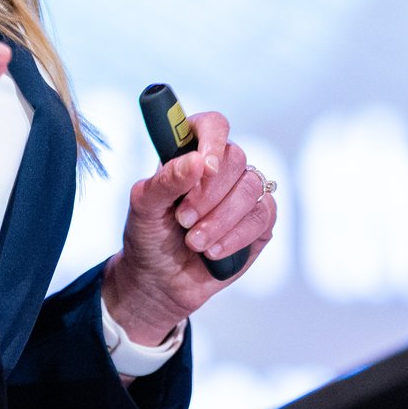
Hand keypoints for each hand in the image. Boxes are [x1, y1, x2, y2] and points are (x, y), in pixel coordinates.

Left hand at [101, 110, 277, 345]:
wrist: (159, 282)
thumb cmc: (149, 237)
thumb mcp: (144, 208)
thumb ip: (166, 180)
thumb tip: (196, 161)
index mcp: (191, 154)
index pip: (212, 126)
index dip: (212, 139)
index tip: (203, 166)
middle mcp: (221, 170)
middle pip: (236, 157)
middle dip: (209, 193)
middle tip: (183, 219)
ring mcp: (242, 195)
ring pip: (251, 187)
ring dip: (220, 219)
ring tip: (193, 242)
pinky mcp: (259, 223)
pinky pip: (263, 215)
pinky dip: (236, 236)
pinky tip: (213, 252)